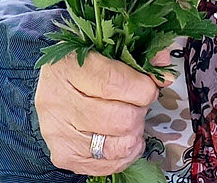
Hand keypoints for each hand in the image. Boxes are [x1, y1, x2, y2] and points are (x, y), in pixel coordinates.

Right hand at [34, 47, 177, 175]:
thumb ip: (139, 58)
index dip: (142, 88)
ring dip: (134, 134)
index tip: (149, 87)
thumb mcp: (106, 51)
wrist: (53, 86)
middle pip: (120, 119)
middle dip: (139, 111)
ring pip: (118, 145)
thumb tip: (164, 73)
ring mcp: (59, 133)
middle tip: (137, 103)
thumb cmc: (81, 67)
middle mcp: (57, 102)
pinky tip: (121, 137)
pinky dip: (124, 153)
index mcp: (66, 67)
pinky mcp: (65, 156)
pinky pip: (109, 165)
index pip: (114, 84)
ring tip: (129, 120)